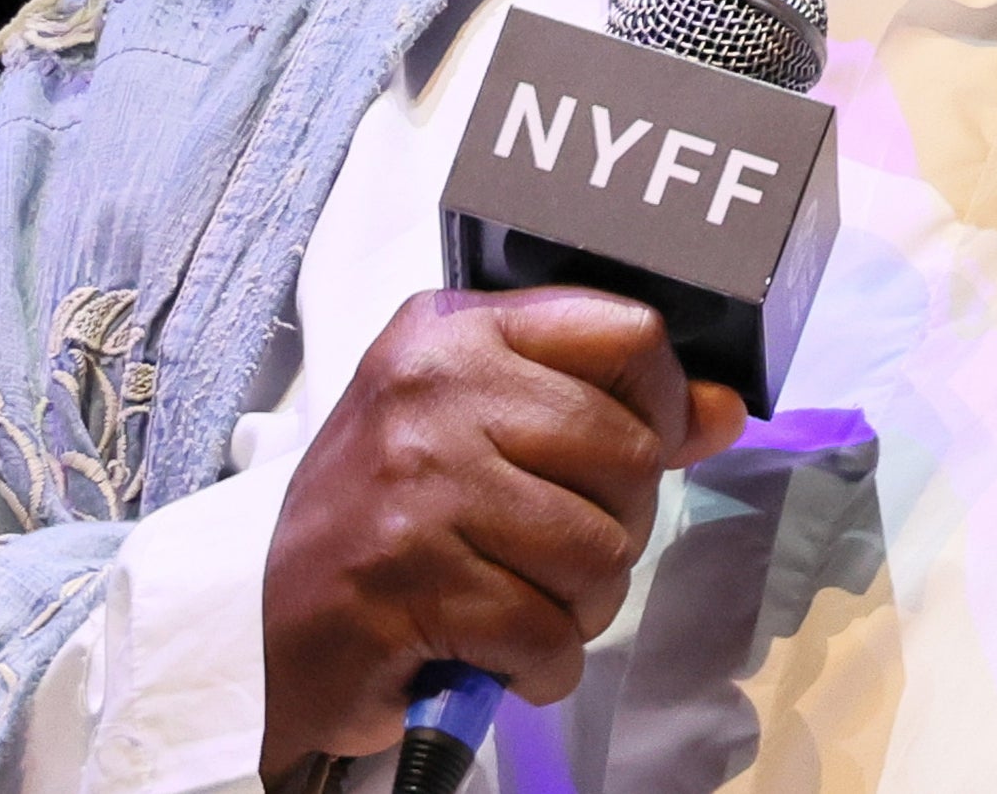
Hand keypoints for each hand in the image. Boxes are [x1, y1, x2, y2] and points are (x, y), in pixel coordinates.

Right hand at [259, 288, 746, 772]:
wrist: (274, 635)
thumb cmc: (392, 519)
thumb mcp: (487, 431)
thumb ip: (607, 409)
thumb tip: (723, 411)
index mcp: (456, 331)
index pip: (628, 333)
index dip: (664, 403)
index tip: (642, 448)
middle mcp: (433, 389)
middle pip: (630, 450)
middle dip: (620, 526)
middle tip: (557, 552)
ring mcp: (419, 483)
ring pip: (600, 551)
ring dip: (581, 606)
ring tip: (523, 601)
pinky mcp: (409, 581)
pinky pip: (548, 634)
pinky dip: (541, 665)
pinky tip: (497, 653)